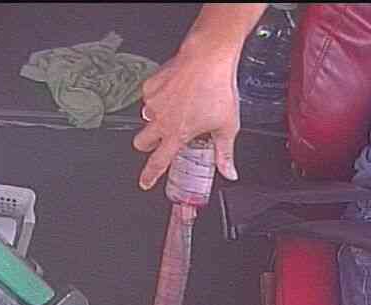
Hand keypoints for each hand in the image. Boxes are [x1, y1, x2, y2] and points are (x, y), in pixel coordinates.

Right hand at [133, 39, 242, 189]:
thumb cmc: (218, 88)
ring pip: (146, 117)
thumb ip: (224, 153)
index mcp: (177, 133)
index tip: (145, 182)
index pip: (158, 162)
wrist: (208, 57)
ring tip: (176, 109)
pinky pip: (149, 97)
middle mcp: (161, 119)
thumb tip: (229, 172)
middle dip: (148, 145)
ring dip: (156, 118)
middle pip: (141, 142)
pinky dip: (159, 97)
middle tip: (161, 140)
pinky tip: (175, 92)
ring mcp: (153, 102)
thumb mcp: (227, 126)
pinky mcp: (150, 85)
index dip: (150, 175)